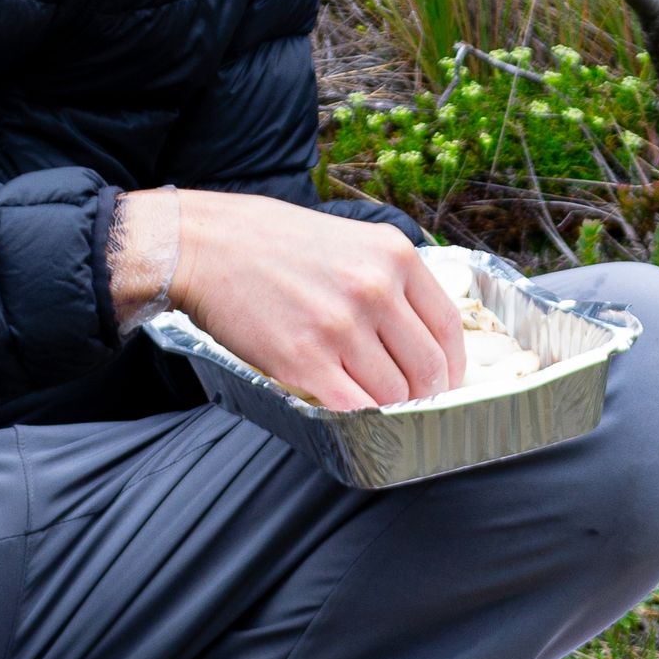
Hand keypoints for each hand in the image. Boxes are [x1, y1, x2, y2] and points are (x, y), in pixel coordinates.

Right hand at [163, 190, 465, 409]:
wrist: (206, 246)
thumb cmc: (273, 242)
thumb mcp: (350, 240)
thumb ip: (389, 279)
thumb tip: (419, 336)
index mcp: (394, 256)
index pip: (448, 327)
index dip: (452, 366)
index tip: (445, 382)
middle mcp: (375, 289)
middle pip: (427, 368)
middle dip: (426, 396)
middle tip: (414, 406)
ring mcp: (341, 327)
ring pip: (393, 394)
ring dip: (389, 409)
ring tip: (374, 407)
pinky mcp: (305, 359)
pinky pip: (353, 407)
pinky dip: (360, 419)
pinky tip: (350, 412)